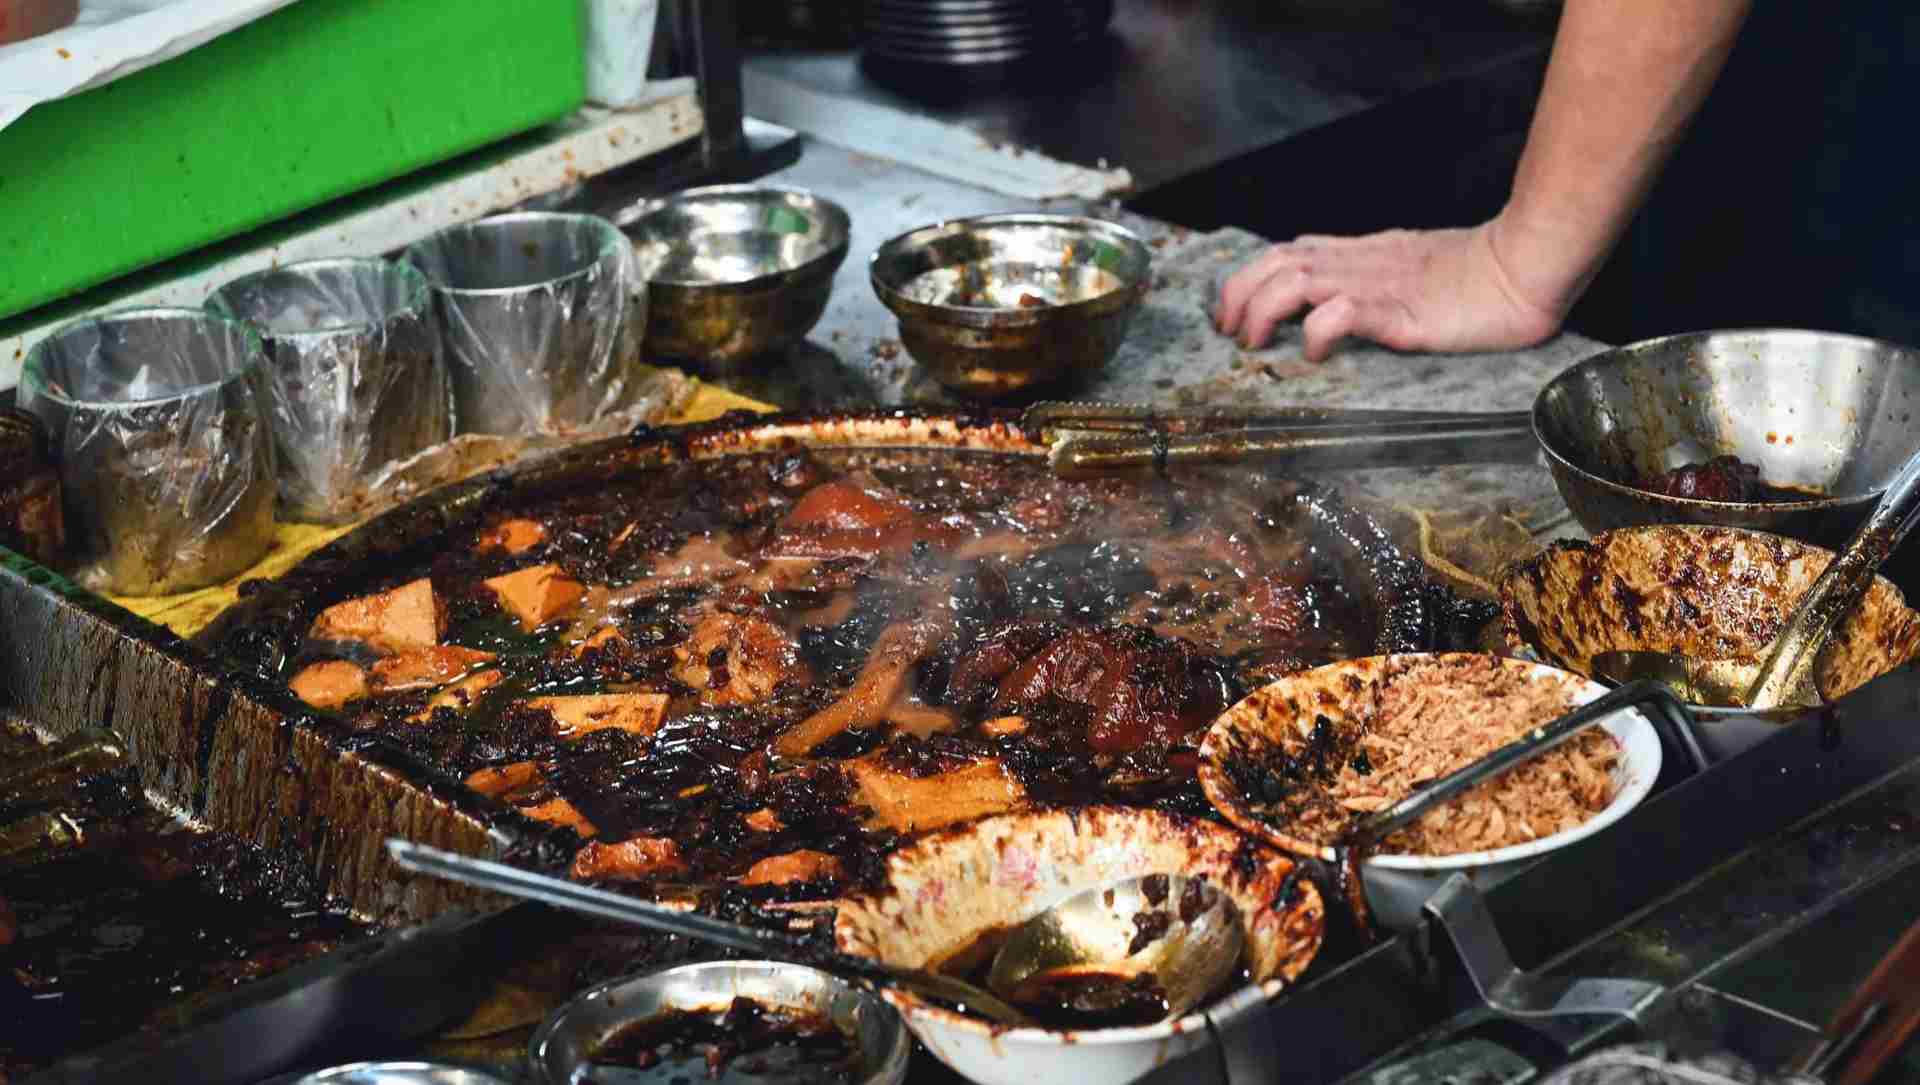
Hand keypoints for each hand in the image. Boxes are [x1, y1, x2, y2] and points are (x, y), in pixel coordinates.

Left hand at [1213, 222, 1566, 361]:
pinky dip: (1315, 330)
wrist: (1526, 266)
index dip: (1248, 278)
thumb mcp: (1412, 269)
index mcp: (1362, 254)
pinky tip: (1313, 352)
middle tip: (1230, 333)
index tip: (1232, 312)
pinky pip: (1342, 312)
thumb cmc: (1481, 275)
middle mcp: (1360, 264)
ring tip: (1254, 342)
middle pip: (1276, 261)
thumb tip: (1342, 299)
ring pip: (1295, 280)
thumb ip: (1375, 277)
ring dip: (1262, 310)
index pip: (1288, 251)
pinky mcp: (1400, 312)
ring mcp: (1379, 286)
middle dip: (1238, 294)